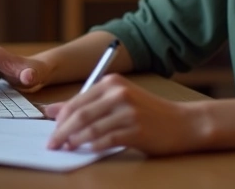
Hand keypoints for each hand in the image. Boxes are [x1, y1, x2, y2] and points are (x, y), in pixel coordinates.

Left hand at [45, 74, 199, 154]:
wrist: (183, 123)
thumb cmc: (149, 113)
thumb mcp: (119, 101)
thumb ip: (88, 104)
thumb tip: (52, 111)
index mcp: (113, 82)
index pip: (78, 100)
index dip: (60, 118)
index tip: (51, 131)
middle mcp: (119, 93)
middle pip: (81, 113)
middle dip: (61, 131)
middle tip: (52, 144)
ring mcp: (128, 111)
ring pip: (91, 127)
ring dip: (74, 141)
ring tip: (66, 149)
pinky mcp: (136, 129)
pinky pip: (107, 139)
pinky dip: (93, 146)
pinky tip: (86, 151)